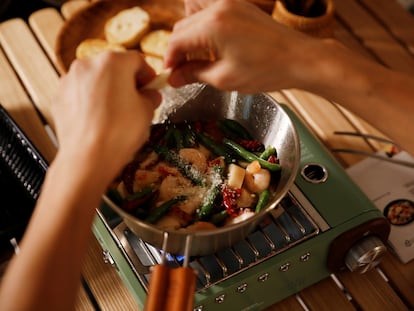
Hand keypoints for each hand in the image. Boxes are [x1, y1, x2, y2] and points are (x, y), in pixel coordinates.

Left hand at [52, 51, 160, 179]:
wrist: (88, 158)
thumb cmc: (119, 132)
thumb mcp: (147, 112)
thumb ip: (150, 98)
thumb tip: (150, 95)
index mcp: (113, 62)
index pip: (137, 60)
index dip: (148, 75)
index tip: (152, 88)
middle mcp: (88, 64)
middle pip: (114, 68)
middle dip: (126, 82)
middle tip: (136, 101)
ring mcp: (70, 80)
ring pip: (95, 80)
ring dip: (107, 91)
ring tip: (115, 114)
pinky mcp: (59, 97)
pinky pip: (80, 94)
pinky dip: (90, 102)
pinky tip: (99, 120)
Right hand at [165, 0, 317, 92]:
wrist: (298, 58)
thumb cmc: (266, 70)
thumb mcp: (224, 78)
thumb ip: (194, 74)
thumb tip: (174, 78)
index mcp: (212, 25)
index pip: (177, 40)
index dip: (170, 60)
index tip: (169, 75)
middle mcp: (218, 8)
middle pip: (182, 26)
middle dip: (178, 50)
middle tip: (181, 71)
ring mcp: (230, 3)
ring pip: (194, 16)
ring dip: (189, 36)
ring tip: (197, 59)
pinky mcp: (239, 6)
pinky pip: (210, 12)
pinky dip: (204, 27)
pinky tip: (211, 46)